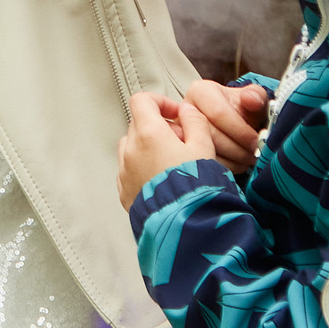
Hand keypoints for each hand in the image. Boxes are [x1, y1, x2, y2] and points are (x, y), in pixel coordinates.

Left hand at [117, 90, 217, 208]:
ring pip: (131, 147)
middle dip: (158, 127)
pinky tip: (162, 180)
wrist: (185, 226)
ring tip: (171, 162)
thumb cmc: (196, 187)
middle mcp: (131, 150)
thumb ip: (195, 122)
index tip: (175, 114)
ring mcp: (124, 172)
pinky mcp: (124, 193)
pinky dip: (141, 168)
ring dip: (147, 147)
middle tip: (182, 141)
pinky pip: (129, 171)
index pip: (142, 101)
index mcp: (149, 133)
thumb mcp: (204, 147)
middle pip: (138, 124)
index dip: (160, 102)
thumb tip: (186, 110)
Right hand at [181, 80, 271, 172]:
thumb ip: (256, 95)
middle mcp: (185, 110)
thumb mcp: (252, 98)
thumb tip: (251, 100)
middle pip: (211, 135)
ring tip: (247, 159)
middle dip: (238, 148)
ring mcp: (181, 132)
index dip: (240, 131)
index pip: (218, 113)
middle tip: (254, 155)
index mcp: (199, 91)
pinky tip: (236, 164)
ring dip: (232, 161)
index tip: (255, 141)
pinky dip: (224, 168)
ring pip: (206, 152)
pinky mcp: (183, 152)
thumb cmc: (240, 111)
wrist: (232, 124)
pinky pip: (202, 164)